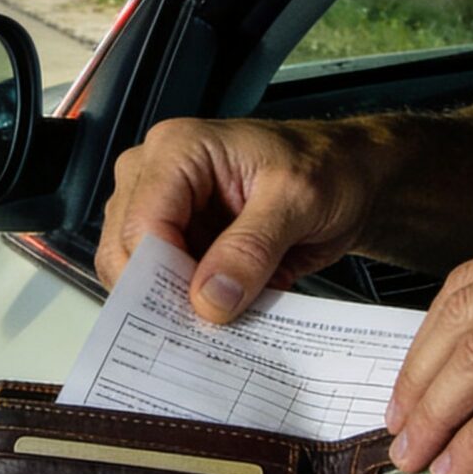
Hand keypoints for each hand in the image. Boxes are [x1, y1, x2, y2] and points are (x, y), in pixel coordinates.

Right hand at [97, 117, 383, 322]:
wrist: (348, 178)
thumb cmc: (326, 168)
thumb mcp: (300, 200)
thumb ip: (253, 248)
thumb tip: (210, 298)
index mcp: (178, 150)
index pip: (141, 223)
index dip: (162, 276)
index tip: (202, 313)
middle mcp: (156, 174)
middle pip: (125, 249)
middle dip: (163, 292)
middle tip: (211, 324)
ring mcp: (161, 207)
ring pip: (136, 271)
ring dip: (175, 301)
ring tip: (224, 316)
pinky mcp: (176, 238)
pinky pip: (161, 282)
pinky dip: (189, 303)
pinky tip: (224, 309)